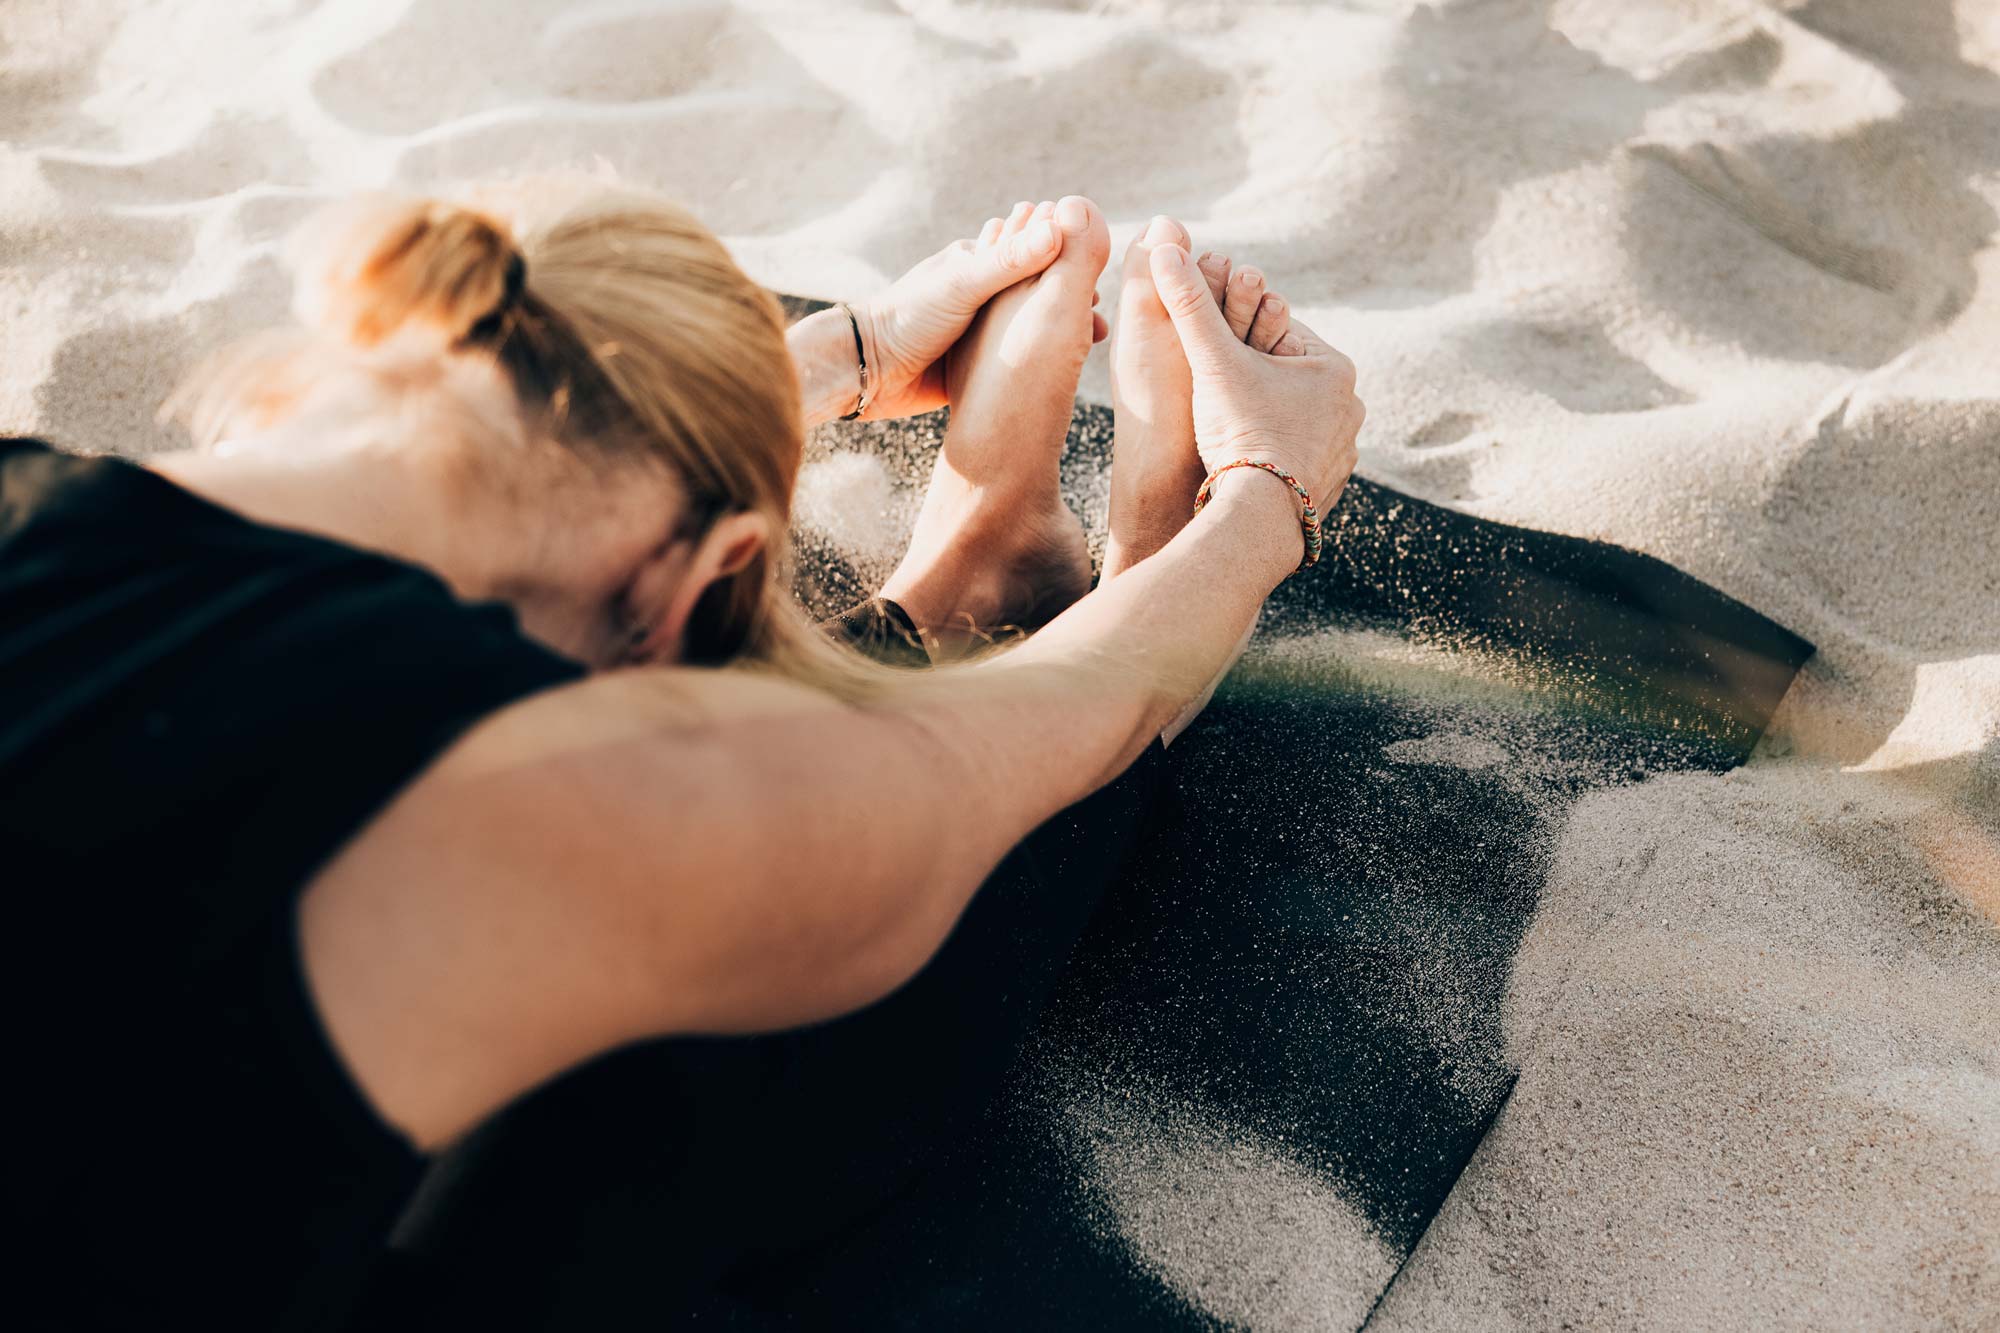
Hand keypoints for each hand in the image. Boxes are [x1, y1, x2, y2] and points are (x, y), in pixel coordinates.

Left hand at [789, 203, 1108, 427]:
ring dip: (1060, 331)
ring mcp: (980, 332)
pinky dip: (1042, 361)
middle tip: (1100, 315)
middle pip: (1038, 291)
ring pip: (1031, 327)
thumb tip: (1061, 226)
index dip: (1067, 260)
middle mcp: (982, 295)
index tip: (1098, 275)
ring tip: (1092, 340)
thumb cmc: (908, 318)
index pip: (1034, 253)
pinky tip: (1064, 370)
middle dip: (1070, 297)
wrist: (868, 372)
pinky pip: (1018, 360)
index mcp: (978, 264)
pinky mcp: (975, 367)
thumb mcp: (963, 285)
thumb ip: (1010, 260)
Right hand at [1145, 243, 1362, 541]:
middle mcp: (1350, 407)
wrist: (1258, 517)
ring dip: (1258, 417)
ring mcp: (1343, 450)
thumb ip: (1189, 303)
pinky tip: (1239, 462)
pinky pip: (1294, 457)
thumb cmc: (1241, 433)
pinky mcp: (1329, 486)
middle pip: (1283, 377)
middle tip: (1210, 391)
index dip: (1235, 338)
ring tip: (1222, 429)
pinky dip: (1268, 455)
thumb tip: (1163, 245)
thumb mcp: (1210, 360)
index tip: (1208, 351)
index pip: (1275, 333)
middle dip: (1248, 379)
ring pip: (1289, 418)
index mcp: (1333, 367)